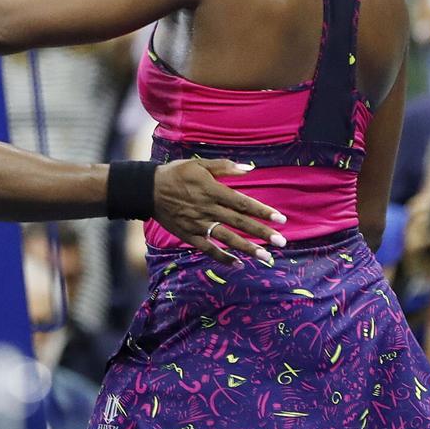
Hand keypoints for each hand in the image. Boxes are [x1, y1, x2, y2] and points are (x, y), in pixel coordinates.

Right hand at [152, 159, 286, 265]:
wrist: (148, 190)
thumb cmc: (176, 174)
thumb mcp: (199, 164)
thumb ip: (224, 166)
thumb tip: (249, 169)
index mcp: (212, 190)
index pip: (243, 203)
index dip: (263, 211)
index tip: (280, 219)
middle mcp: (208, 209)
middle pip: (240, 223)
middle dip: (262, 233)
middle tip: (281, 242)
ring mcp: (198, 224)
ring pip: (227, 238)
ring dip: (248, 248)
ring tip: (266, 257)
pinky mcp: (189, 235)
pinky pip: (208, 249)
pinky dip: (223, 257)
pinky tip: (238, 264)